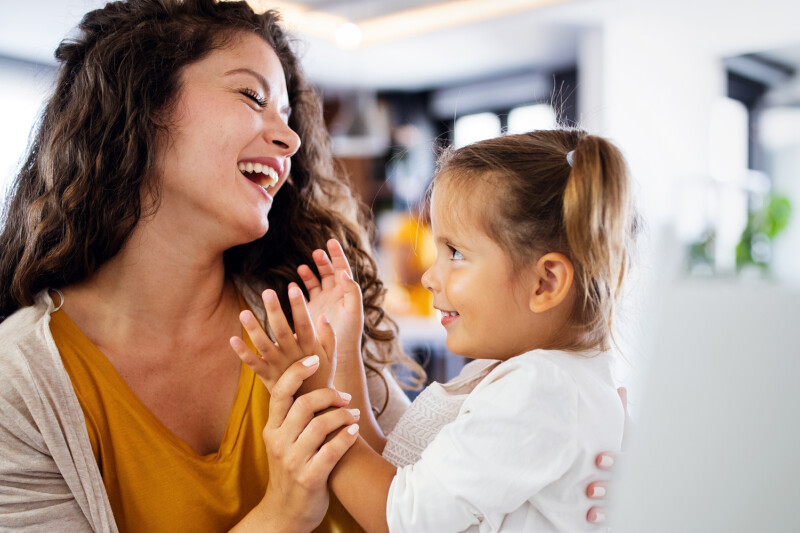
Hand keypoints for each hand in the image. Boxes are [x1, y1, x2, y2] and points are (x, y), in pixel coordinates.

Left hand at [230, 285, 335, 394]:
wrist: (312, 411)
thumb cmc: (322, 378)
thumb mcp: (332, 358)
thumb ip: (329, 337)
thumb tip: (323, 315)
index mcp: (310, 349)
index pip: (305, 324)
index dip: (299, 307)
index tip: (293, 288)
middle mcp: (293, 357)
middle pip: (282, 331)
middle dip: (275, 311)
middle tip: (267, 292)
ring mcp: (279, 368)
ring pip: (264, 346)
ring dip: (254, 330)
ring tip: (243, 313)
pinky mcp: (268, 378)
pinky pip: (253, 365)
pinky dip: (242, 353)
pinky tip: (232, 338)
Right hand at [236, 356, 359, 532]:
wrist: (285, 512)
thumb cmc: (291, 467)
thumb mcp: (283, 439)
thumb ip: (293, 413)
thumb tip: (309, 378)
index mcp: (272, 429)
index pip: (280, 392)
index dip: (297, 372)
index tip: (315, 359)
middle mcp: (279, 443)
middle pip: (304, 405)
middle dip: (329, 395)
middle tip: (345, 396)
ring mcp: (293, 462)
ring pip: (320, 426)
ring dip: (342, 415)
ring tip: (354, 414)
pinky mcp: (309, 478)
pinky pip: (332, 451)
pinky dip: (346, 437)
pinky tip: (354, 431)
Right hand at [297, 239, 363, 374]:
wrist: (337, 354)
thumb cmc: (350, 334)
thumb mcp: (354, 312)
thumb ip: (352, 292)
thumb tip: (344, 273)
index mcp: (346, 292)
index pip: (342, 269)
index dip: (337, 254)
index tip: (331, 241)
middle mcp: (334, 295)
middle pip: (328, 272)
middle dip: (323, 261)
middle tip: (316, 253)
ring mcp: (322, 302)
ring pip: (314, 282)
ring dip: (309, 273)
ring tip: (302, 269)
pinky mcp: (309, 311)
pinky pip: (303, 295)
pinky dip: (298, 288)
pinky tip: (293, 285)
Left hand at [585, 387, 628, 524]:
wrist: (637, 479)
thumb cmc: (628, 450)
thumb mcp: (626, 433)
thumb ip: (622, 415)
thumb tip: (620, 387)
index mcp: (633, 460)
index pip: (628, 461)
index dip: (615, 461)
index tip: (598, 459)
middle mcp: (633, 479)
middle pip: (624, 486)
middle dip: (609, 487)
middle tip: (591, 488)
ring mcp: (628, 496)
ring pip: (620, 503)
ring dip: (605, 503)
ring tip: (589, 500)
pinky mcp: (621, 509)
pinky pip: (615, 517)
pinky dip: (603, 518)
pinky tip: (590, 517)